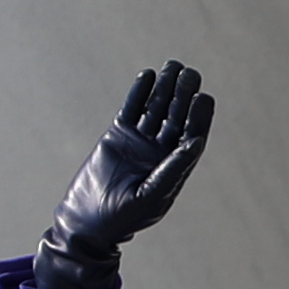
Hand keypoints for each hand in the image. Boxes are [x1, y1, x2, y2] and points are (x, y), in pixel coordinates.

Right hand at [28, 61, 215, 288]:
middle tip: (190, 74)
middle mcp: (161, 150)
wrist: (87, 222)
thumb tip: (197, 142)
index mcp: (175, 166)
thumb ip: (172, 170)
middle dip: (184, 94)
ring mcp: (140, 140)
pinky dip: (139, 93)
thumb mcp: (151, 196)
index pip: (192, 134)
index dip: (199, 116)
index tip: (202, 98)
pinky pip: (132, 108)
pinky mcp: (119, 134)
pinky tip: (147, 76)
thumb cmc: (124, 218)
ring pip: (156, 108)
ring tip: (172, 66)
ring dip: (165, 87)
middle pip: (177, 115)